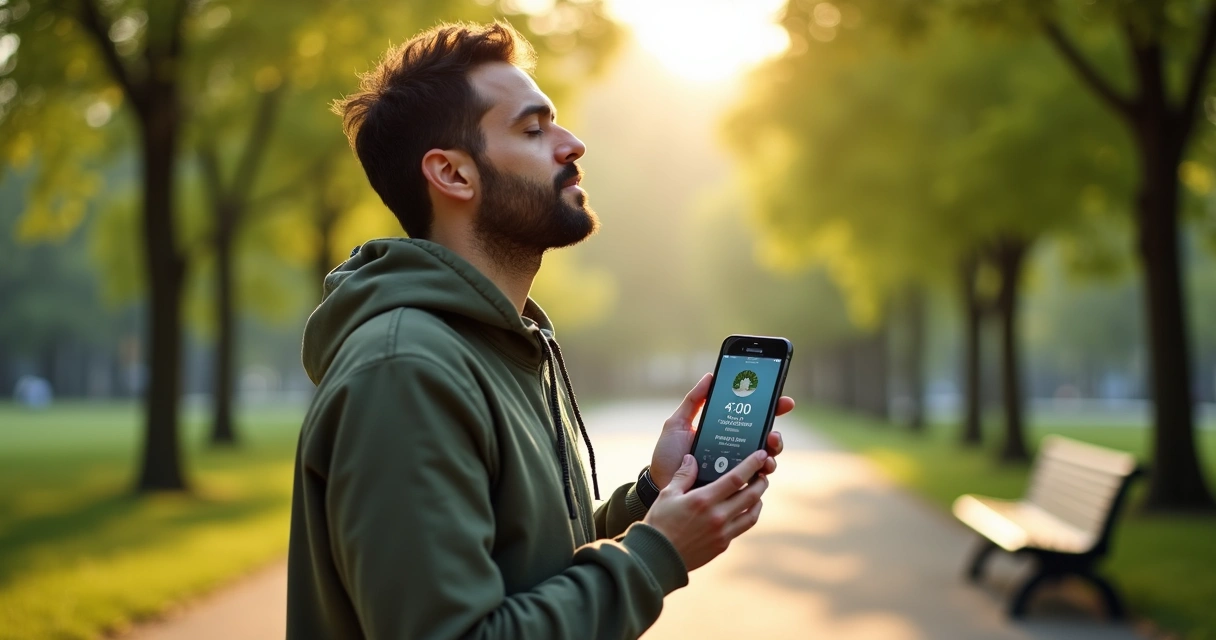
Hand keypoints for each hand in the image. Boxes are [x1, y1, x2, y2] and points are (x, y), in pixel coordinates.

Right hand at [643, 450, 769, 570]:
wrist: (658, 557)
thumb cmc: (659, 523)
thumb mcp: (667, 494)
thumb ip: (683, 475)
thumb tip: (691, 459)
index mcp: (704, 500)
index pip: (736, 478)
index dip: (751, 464)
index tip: (760, 455)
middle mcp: (717, 517)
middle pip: (751, 496)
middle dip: (761, 482)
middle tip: (763, 474)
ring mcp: (722, 533)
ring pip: (751, 515)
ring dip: (758, 501)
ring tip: (757, 493)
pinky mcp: (722, 545)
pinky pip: (741, 528)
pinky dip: (746, 516)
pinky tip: (742, 511)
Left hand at [649, 373, 793, 488]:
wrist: (659, 484)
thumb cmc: (668, 455)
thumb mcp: (677, 424)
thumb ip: (694, 401)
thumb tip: (711, 376)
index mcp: (725, 430)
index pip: (753, 417)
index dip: (772, 407)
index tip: (783, 400)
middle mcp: (735, 448)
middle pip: (766, 438)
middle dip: (776, 433)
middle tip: (772, 431)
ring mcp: (737, 469)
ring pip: (766, 459)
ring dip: (773, 452)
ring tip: (769, 447)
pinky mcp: (734, 487)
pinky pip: (756, 480)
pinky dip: (763, 472)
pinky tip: (762, 468)